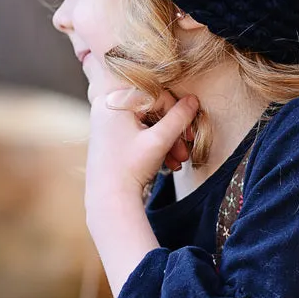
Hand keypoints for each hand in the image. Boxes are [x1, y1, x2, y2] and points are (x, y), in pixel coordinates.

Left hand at [85, 87, 198, 210]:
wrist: (109, 200)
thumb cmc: (130, 168)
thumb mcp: (159, 140)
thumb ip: (179, 117)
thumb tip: (193, 99)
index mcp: (114, 100)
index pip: (157, 97)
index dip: (177, 115)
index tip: (189, 135)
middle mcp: (106, 105)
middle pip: (152, 110)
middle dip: (172, 132)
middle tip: (184, 152)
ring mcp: (105, 121)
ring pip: (146, 123)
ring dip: (166, 141)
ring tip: (177, 161)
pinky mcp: (108, 135)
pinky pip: (137, 131)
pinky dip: (153, 144)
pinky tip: (167, 162)